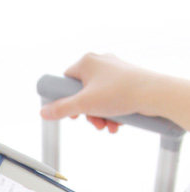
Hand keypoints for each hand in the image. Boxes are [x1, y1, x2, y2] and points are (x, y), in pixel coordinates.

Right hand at [40, 53, 162, 133]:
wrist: (154, 94)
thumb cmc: (119, 93)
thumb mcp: (83, 105)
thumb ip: (60, 109)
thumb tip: (43, 112)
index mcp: (87, 62)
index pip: (65, 80)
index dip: (65, 99)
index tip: (71, 112)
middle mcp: (100, 63)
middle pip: (82, 93)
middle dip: (87, 113)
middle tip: (92, 121)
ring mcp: (115, 71)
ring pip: (98, 99)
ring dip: (99, 116)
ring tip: (106, 125)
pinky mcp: (126, 80)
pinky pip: (112, 99)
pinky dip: (112, 113)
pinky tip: (116, 123)